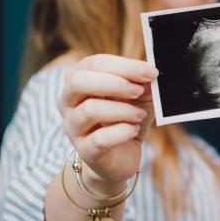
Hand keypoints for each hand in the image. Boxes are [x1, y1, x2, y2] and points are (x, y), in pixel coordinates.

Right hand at [58, 54, 157, 190]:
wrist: (122, 156)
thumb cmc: (127, 118)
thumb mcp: (139, 96)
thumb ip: (143, 82)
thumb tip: (151, 72)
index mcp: (79, 80)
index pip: (94, 64)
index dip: (123, 65)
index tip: (150, 71)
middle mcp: (68, 102)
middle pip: (79, 81)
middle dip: (115, 83)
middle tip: (139, 91)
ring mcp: (73, 127)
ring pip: (89, 110)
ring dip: (122, 110)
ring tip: (140, 114)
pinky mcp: (85, 150)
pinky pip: (99, 139)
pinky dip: (122, 132)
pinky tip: (133, 130)